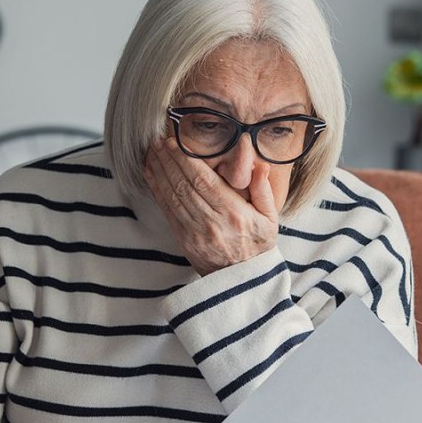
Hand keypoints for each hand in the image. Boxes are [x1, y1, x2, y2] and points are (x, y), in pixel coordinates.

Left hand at [143, 137, 278, 275]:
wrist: (241, 281)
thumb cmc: (257, 245)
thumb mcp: (270, 218)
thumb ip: (263, 190)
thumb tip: (260, 165)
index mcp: (234, 213)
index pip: (204, 181)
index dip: (185, 161)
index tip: (174, 143)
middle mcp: (212, 222)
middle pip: (184, 185)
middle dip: (168, 161)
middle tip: (158, 141)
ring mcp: (195, 232)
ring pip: (172, 196)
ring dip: (159, 172)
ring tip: (152, 152)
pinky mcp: (183, 239)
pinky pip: (167, 209)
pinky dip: (157, 189)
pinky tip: (151, 173)